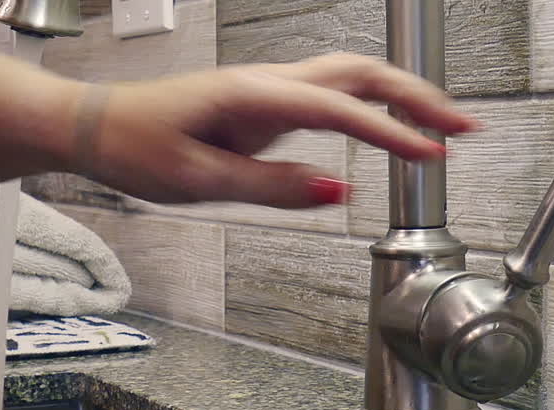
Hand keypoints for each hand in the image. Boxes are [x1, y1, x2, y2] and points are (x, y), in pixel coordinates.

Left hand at [81, 53, 479, 207]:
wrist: (92, 125)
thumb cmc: (131, 145)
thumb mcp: (197, 181)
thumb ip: (270, 187)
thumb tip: (336, 191)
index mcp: (250, 96)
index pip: (340, 109)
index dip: (392, 133)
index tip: (431, 157)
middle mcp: (263, 83)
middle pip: (358, 74)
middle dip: (416, 98)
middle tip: (461, 130)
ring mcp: (262, 91)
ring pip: (345, 78)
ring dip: (396, 98)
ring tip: (437, 130)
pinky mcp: (257, 105)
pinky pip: (324, 98)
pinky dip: (364, 109)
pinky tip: (381, 132)